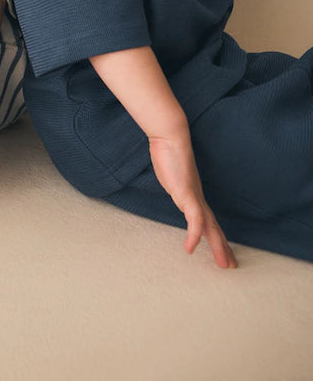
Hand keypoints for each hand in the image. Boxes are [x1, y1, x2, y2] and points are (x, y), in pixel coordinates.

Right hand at [149, 135, 237, 268]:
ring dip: (217, 245)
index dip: (216, 237)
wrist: (170, 136)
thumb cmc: (169, 153)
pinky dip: (193, 235)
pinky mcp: (186, 194)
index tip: (223, 252)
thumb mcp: (171, 175)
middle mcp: (198, 198)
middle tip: (232, 266)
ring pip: (209, 227)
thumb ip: (176, 184)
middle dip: (223, 247)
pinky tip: (189, 248)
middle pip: (214, 227)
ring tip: (223, 263)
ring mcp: (193, 196)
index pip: (209, 221)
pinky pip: (193, 220)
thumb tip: (175, 187)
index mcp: (195, 196)